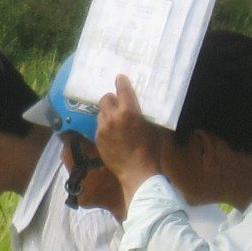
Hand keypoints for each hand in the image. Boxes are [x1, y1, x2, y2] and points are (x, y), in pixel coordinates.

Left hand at [94, 75, 164, 189]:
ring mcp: (102, 128)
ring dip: (107, 113)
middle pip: (106, 99)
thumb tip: (144, 108)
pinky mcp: (97, 139)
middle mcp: (112, 117)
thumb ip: (146, 115)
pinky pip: (99, 127)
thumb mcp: (154, 128)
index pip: (122, 90)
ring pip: (101, 113)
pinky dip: (105, 126)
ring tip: (115, 120)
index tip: (119, 78)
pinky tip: (113, 133)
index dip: (121, 82)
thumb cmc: (151, 149)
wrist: (138, 172)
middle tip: (118, 103)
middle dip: (112, 99)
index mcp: (129, 112)